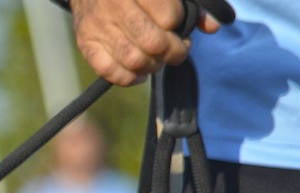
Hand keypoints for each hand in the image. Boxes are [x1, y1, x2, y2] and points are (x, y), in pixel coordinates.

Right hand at [71, 0, 224, 85]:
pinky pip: (109, 71)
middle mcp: (115, 5)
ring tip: (158, 60)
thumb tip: (213, 26)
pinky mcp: (85, 43)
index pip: (169, 18)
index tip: (181, 29)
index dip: (180, 28)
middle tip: (177, 51)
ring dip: (153, 66)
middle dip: (172, 52)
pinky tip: (140, 73)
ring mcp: (97, 26)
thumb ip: (191, 4)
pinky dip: (129, 78)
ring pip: (133, 60)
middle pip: (153, 43)